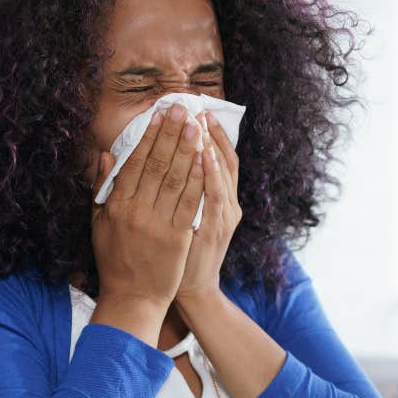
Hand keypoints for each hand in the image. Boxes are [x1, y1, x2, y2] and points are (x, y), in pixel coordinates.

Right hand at [90, 103, 205, 341]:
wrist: (132, 298)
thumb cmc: (115, 261)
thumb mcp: (99, 224)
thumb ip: (102, 188)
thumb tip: (107, 155)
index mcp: (117, 205)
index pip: (135, 162)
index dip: (148, 136)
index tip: (158, 114)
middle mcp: (136, 210)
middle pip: (157, 164)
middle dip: (171, 133)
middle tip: (182, 109)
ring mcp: (157, 223)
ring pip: (176, 178)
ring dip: (187, 148)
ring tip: (196, 125)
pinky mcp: (177, 236)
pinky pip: (190, 201)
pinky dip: (199, 178)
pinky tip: (205, 159)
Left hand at [175, 111, 241, 313]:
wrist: (191, 289)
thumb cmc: (182, 252)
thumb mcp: (186, 217)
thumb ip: (180, 189)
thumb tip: (170, 161)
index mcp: (219, 199)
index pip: (217, 157)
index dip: (209, 134)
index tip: (195, 111)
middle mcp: (227, 204)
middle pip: (222, 160)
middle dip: (209, 133)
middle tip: (196, 108)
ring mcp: (223, 217)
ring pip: (221, 174)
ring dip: (211, 147)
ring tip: (200, 123)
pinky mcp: (215, 230)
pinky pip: (214, 197)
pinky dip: (210, 174)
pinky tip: (202, 155)